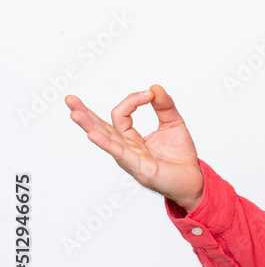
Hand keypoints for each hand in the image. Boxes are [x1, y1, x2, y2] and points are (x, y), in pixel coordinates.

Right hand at [65, 84, 203, 212]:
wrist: (193, 179)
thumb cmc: (180, 156)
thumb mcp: (174, 123)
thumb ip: (165, 106)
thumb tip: (154, 87)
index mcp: (132, 137)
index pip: (121, 114)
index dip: (133, 100)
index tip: (149, 94)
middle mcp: (126, 147)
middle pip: (101, 127)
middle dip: (85, 113)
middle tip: (70, 99)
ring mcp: (129, 158)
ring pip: (106, 139)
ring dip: (89, 125)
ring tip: (74, 113)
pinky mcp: (139, 168)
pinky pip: (120, 153)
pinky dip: (107, 143)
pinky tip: (93, 135)